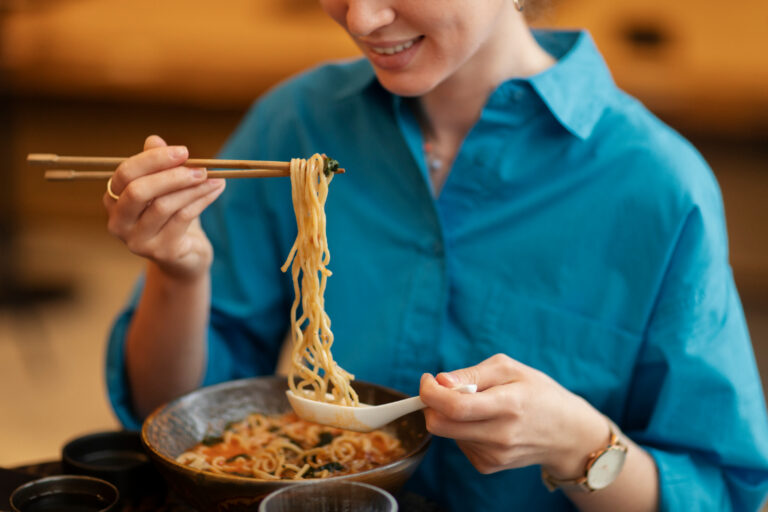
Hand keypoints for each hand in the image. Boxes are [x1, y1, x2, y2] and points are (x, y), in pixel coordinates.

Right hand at [103, 135, 225, 280]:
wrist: (186, 257)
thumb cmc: (173, 217)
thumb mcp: (165, 189)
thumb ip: (157, 165)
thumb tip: (154, 139)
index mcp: (113, 201)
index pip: (125, 174)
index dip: (153, 160)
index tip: (183, 151)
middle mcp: (118, 223)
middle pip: (138, 191)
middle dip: (171, 175)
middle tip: (200, 167)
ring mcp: (138, 241)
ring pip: (164, 205)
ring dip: (193, 188)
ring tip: (214, 178)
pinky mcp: (162, 252)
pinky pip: (182, 219)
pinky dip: (201, 201)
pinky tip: (216, 190)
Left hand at [419, 354, 609, 476]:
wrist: (567, 434)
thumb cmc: (539, 393)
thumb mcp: (511, 369)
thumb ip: (472, 373)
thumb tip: (440, 381)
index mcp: (508, 405)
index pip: (454, 406)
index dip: (430, 392)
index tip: (428, 379)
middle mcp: (500, 435)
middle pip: (440, 425)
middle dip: (431, 405)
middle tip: (443, 390)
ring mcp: (494, 455)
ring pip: (448, 433)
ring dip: (451, 416)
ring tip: (480, 406)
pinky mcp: (489, 466)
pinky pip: (459, 444)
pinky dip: (463, 430)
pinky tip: (486, 424)